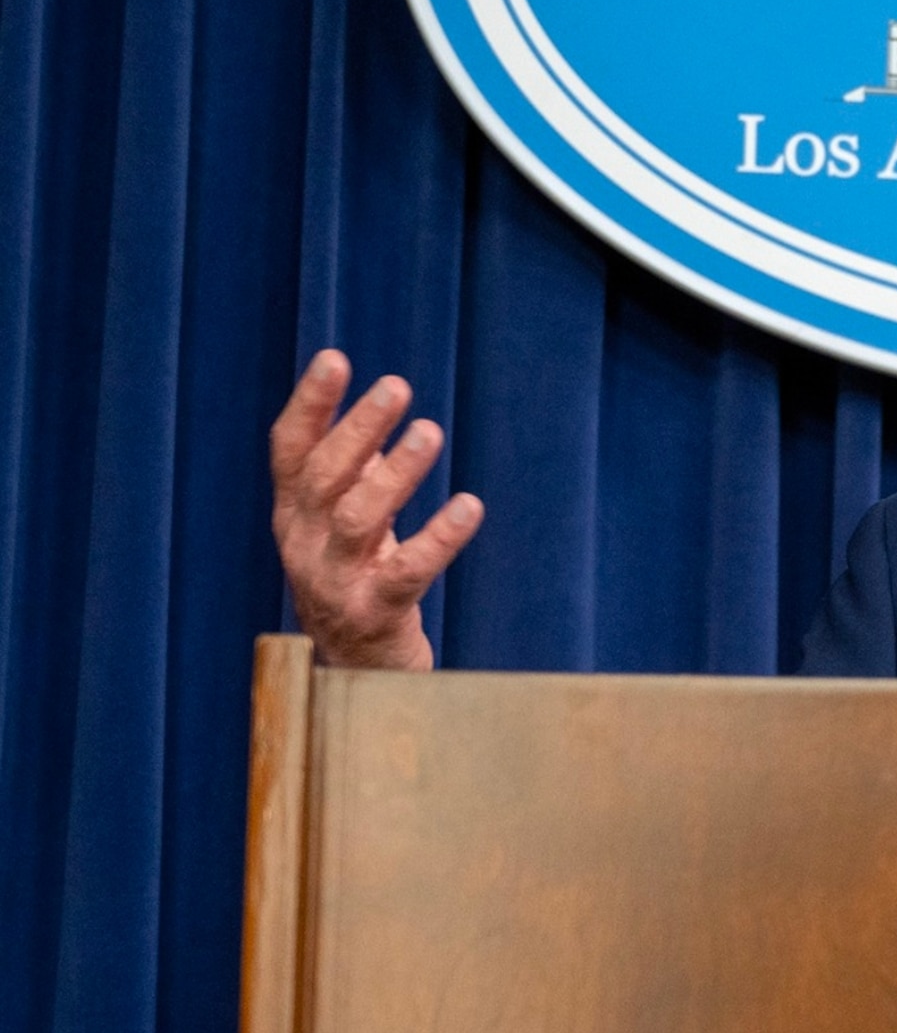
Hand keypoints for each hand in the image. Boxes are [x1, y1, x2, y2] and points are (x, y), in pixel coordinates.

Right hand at [269, 350, 483, 669]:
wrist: (358, 674)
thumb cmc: (357, 582)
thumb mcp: (345, 524)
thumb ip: (353, 473)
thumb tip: (372, 409)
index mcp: (292, 517)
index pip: (289, 451)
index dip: (309, 404)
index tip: (335, 358)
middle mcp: (302, 546)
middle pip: (323, 477)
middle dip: (358, 428)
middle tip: (397, 386)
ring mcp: (334, 582)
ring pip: (357, 519)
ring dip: (395, 472)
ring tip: (430, 432)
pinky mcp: (374, 614)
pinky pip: (408, 570)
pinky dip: (440, 536)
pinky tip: (470, 505)